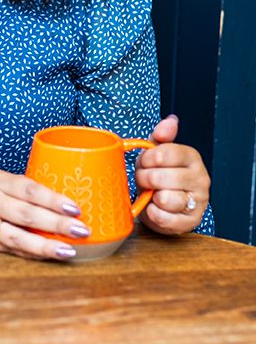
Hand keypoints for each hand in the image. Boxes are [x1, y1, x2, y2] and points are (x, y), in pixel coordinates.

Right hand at [0, 163, 88, 259]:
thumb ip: (15, 186)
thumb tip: (50, 195)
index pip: (28, 189)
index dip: (52, 199)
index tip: (74, 207)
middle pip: (27, 215)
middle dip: (56, 224)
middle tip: (82, 230)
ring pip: (18, 238)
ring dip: (46, 246)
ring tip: (69, 251)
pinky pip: (8, 248)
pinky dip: (29, 253)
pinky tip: (47, 256)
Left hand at [135, 115, 209, 234]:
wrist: (163, 204)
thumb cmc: (159, 174)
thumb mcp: (157, 153)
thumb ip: (161, 136)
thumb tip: (170, 121)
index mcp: (191, 157)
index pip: (163, 153)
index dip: (145, 159)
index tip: (144, 163)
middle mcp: (200, 178)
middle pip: (160, 177)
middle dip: (144, 179)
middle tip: (144, 180)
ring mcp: (198, 201)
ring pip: (164, 198)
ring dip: (150, 197)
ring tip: (152, 193)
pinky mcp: (191, 221)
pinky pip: (164, 217)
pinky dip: (153, 213)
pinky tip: (155, 207)